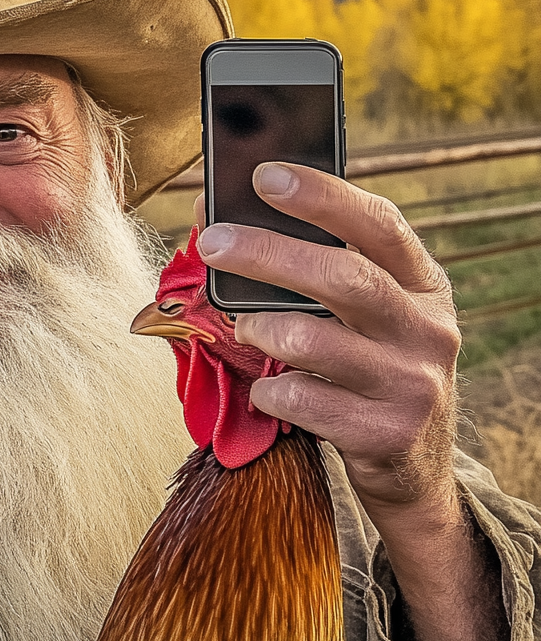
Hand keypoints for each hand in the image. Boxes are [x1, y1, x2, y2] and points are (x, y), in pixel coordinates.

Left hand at [195, 162, 506, 640]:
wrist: (415, 465)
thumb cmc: (371, 365)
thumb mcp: (371, 312)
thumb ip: (320, 267)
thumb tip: (222, 217)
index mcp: (424, 283)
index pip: (378, 223)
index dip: (321, 195)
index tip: (264, 175)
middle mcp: (427, 328)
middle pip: (344, 277)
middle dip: (269, 253)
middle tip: (213, 241)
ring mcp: (411, 383)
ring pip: (318, 341)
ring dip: (264, 328)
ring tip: (243, 325)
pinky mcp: (386, 434)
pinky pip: (305, 401)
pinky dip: (271, 390)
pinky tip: (267, 389)